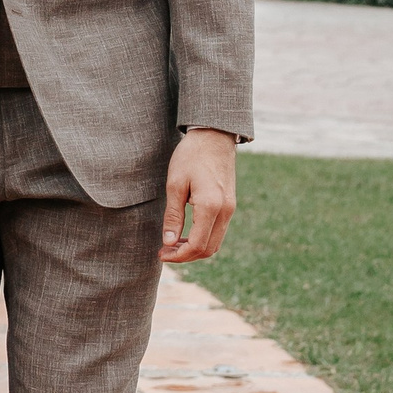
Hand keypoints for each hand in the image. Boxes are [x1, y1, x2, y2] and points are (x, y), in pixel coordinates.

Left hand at [160, 129, 235, 262]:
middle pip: (209, 249)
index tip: (161, 254)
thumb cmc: (191, 156)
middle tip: (165, 252)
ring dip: (195, 248)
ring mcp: (230, 209)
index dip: (178, 256)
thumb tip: (169, 242)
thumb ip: (173, 216)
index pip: (197, 245)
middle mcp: (225, 211)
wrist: (214, 136)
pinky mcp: (230, 204)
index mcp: (210, 206)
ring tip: (174, 244)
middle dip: (186, 256)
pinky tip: (187, 233)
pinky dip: (203, 238)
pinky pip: (218, 231)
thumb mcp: (175, 184)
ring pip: (215, 242)